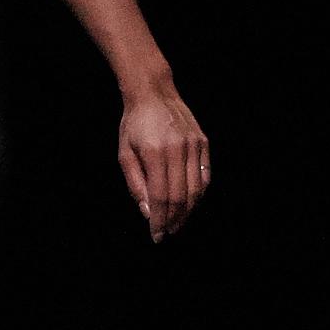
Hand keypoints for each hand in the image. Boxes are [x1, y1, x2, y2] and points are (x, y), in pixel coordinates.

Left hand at [118, 86, 210, 242]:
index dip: (160, 220)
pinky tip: (190, 204)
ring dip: (188, 211)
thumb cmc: (134, 125)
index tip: (157, 236)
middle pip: (181, 196)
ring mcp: (194, 146)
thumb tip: (148, 213)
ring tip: (178, 223)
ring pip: (196, 189)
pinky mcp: (204, 143)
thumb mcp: (125, 154)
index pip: (162, 196)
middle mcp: (178, 150)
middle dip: (174, 219)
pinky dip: (199, 193)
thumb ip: (136, 184)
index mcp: (155, 153)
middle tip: (168, 233)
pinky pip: (205, 175)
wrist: (154, 94)